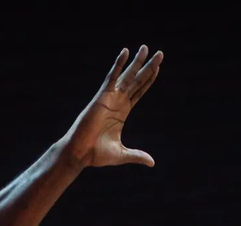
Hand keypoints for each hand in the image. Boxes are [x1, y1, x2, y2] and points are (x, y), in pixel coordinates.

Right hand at [59, 45, 163, 168]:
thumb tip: (152, 162)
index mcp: (122, 112)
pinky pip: (111, 77)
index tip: (157, 68)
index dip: (148, 80)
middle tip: (160, 53)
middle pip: (137, 80)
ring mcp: (110, 98)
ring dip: (137, 62)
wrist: (80, 153)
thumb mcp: (122, 154)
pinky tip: (125, 52)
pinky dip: (118, 65)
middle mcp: (118, 102)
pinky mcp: (102, 96)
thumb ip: (137, 155)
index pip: (139, 92)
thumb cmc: (96, 154)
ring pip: (127, 76)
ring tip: (146, 48)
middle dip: (148, 67)